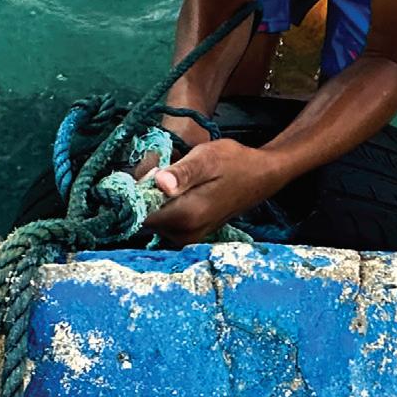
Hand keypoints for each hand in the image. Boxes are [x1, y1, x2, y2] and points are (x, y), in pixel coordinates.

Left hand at [142, 138, 276, 246]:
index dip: (136, 195)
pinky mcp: (191, 235)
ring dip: (155, 203)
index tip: (145, 176)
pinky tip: (178, 193)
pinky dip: (165, 209)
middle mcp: (186, 234)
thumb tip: (158, 183)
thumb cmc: (234, 162)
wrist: (260, 176)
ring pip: (154, 222)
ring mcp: (189, 237)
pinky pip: (165, 224)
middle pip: (145, 219)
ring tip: (173, 181)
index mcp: (187, 215)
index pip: (140, 214)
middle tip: (162, 174)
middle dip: (145, 198)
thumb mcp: (206, 158)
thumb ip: (182, 172)